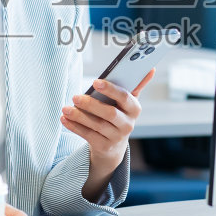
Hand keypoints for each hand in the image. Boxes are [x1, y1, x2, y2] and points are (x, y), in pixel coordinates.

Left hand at [63, 68, 154, 185]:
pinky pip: (87, 136)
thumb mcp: (128, 102)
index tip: (95, 82)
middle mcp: (128, 124)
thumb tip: (150, 69)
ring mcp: (116, 137)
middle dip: (91, 104)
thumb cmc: (119, 115)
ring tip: (66, 108)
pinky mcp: (103, 146)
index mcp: (134, 109)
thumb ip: (136, 85)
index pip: (124, 97)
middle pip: (109, 113)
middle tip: (75, 97)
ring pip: (96, 125)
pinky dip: (74, 127)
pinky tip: (64, 118)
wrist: (114, 145)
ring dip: (79, 116)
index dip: (111, 90)